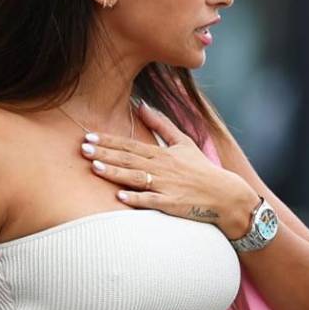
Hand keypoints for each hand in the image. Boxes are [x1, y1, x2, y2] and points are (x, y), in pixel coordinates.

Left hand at [82, 102, 257, 237]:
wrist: (225, 195)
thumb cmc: (202, 169)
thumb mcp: (185, 143)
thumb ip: (162, 125)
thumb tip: (141, 105)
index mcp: (163, 154)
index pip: (131, 146)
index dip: (109, 141)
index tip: (89, 136)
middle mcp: (163, 168)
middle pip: (129, 160)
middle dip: (105, 153)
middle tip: (84, 149)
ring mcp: (167, 186)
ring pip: (137, 178)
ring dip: (115, 173)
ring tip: (95, 167)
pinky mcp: (171, 204)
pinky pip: (151, 201)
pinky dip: (136, 199)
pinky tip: (120, 197)